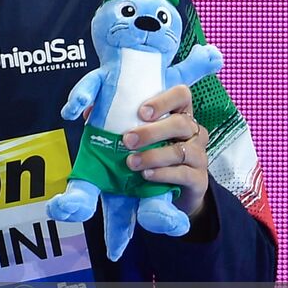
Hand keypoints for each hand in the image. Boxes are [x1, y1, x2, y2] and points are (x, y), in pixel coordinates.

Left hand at [123, 84, 210, 216]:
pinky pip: (184, 173)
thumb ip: (117, 120)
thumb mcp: (139, 135)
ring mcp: (199, 155)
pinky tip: (147, 175)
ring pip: (181, 150)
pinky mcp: (199, 179)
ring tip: (131, 162)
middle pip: (180, 123)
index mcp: (180, 114)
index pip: (182, 95)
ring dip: (153, 156)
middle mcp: (193, 132)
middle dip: (151, 131)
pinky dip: (163, 174)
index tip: (141, 112)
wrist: (174, 192)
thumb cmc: (153, 155)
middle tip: (127, 140)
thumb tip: (88, 111)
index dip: (163, 100)